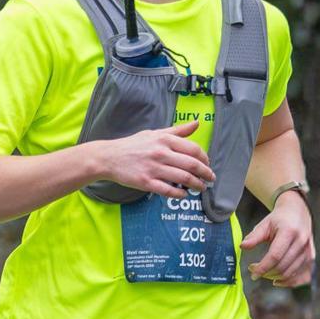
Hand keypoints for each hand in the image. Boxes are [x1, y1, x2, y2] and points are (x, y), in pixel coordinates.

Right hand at [93, 120, 213, 198]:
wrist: (109, 157)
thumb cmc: (133, 145)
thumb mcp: (154, 133)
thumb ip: (177, 131)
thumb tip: (196, 124)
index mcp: (164, 140)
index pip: (193, 149)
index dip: (205, 158)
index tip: (207, 164)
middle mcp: (161, 153)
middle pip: (192, 165)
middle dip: (205, 173)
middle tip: (210, 179)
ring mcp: (153, 168)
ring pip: (183, 178)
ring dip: (196, 185)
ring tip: (200, 188)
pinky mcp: (146, 182)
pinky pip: (168, 190)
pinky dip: (179, 194)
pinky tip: (183, 194)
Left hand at [241, 189, 315, 286]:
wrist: (297, 212)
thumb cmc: (279, 219)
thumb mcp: (265, 224)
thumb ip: (254, 236)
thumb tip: (242, 246)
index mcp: (289, 232)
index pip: (275, 256)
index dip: (263, 267)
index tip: (252, 272)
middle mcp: (301, 242)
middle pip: (283, 266)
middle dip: (266, 273)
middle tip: (254, 270)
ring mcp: (308, 250)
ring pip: (291, 273)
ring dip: (275, 278)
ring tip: (264, 273)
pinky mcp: (311, 257)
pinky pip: (303, 277)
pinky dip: (290, 282)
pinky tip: (278, 281)